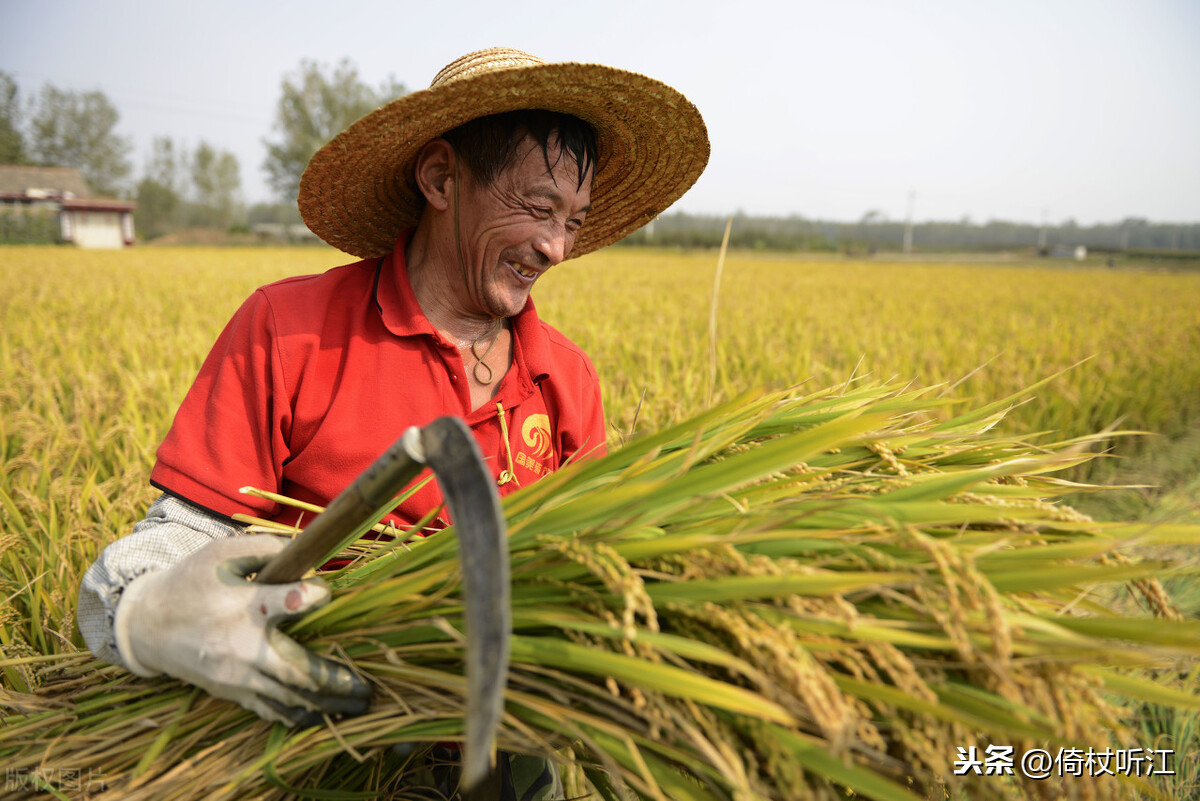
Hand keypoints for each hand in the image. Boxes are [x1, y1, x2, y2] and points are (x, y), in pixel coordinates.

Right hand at [113, 534, 370, 725]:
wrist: (147, 624)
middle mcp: (241, 647)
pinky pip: (270, 710)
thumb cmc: (192, 582)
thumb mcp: (223, 553)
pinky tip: (322, 717)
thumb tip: (309, 554)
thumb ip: (268, 549)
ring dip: (326, 705)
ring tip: (357, 706)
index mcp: (243, 608)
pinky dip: (297, 715)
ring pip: (289, 698)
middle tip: (369, 686)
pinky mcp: (230, 691)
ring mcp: (235, 676)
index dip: (314, 595)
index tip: (325, 591)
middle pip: (298, 671)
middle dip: (337, 680)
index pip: (289, 601)